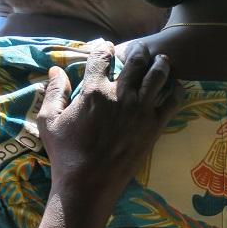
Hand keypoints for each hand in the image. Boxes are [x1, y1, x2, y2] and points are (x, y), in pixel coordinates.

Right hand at [41, 41, 178, 216]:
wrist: (89, 182)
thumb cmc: (65, 152)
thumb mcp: (48, 119)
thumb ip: (54, 92)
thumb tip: (56, 69)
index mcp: (93, 91)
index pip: (102, 58)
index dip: (104, 47)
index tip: (107, 45)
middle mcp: (120, 96)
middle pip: (135, 62)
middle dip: (139, 51)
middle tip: (142, 48)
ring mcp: (141, 110)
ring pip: (157, 77)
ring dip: (161, 65)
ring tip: (163, 59)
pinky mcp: (155, 126)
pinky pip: (173, 102)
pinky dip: (177, 90)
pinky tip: (178, 85)